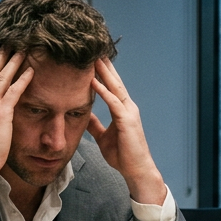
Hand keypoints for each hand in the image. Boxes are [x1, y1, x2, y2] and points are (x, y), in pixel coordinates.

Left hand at [87, 58, 166, 204]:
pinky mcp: (127, 121)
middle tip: (94, 49)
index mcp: (122, 109)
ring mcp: (129, 113)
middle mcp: (128, 107)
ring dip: (103, 72)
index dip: (103, 72)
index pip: (112, 86)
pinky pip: (113, 102)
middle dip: (104, 65)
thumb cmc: (122, 155)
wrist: (136, 170)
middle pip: (114, 81)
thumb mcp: (103, 137)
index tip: (93, 59)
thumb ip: (95, 125)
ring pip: (114, 87)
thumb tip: (84, 116)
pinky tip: (93, 81)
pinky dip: (102, 90)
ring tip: (93, 58)